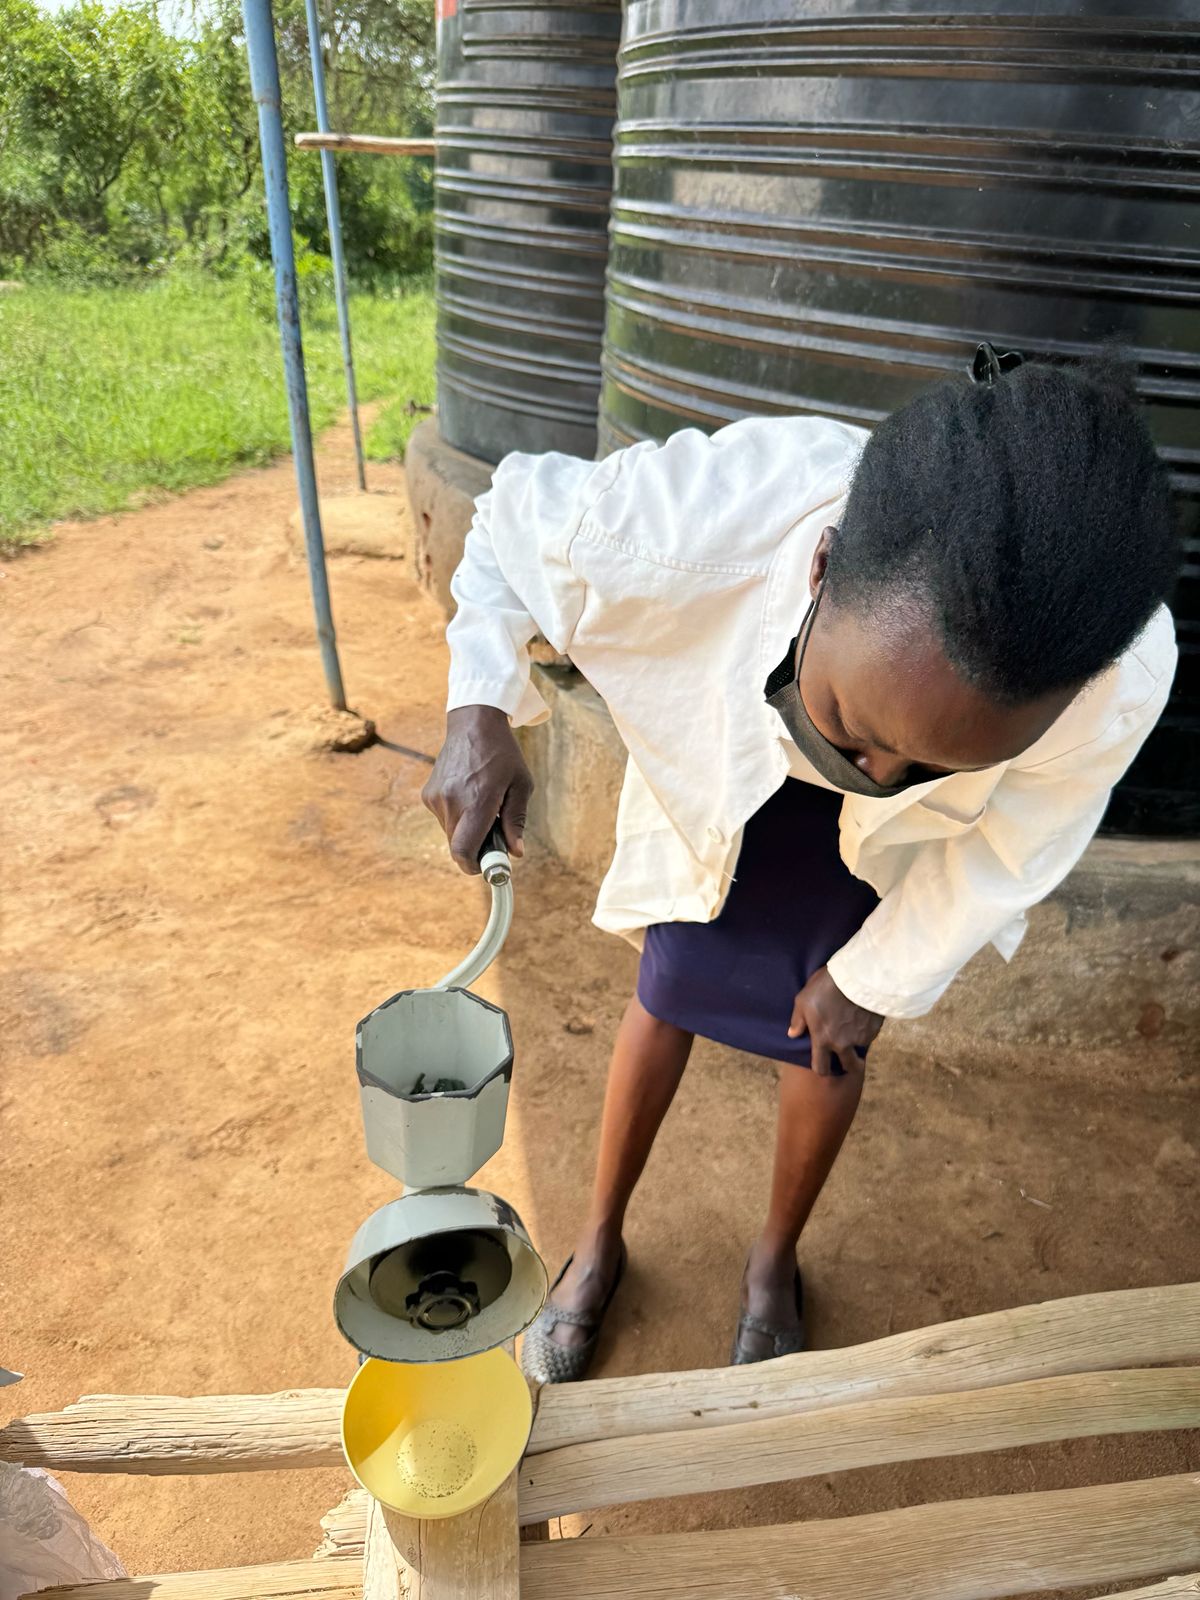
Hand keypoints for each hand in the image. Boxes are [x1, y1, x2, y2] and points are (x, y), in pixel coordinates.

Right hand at [422, 705, 533, 873]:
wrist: (473, 723)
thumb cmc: (503, 754)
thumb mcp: (521, 785)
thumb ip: (516, 821)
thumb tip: (516, 853)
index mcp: (477, 801)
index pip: (463, 851)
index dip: (473, 866)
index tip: (486, 866)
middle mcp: (452, 802)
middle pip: (458, 846)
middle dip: (475, 847)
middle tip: (493, 833)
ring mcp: (436, 797)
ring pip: (450, 833)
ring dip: (466, 830)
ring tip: (482, 805)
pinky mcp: (428, 794)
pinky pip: (444, 818)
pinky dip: (457, 816)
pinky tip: (468, 794)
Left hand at [788, 966, 883, 1077]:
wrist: (857, 975)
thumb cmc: (825, 987)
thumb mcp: (803, 1000)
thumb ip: (798, 1020)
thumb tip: (793, 1034)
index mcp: (823, 1039)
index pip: (821, 1068)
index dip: (822, 1070)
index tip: (826, 1067)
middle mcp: (843, 1044)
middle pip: (849, 1066)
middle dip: (849, 1065)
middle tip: (848, 1058)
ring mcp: (861, 1037)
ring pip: (860, 1047)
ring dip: (857, 1041)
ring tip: (854, 1024)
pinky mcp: (875, 1028)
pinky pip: (870, 1034)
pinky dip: (866, 1028)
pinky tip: (862, 1015)